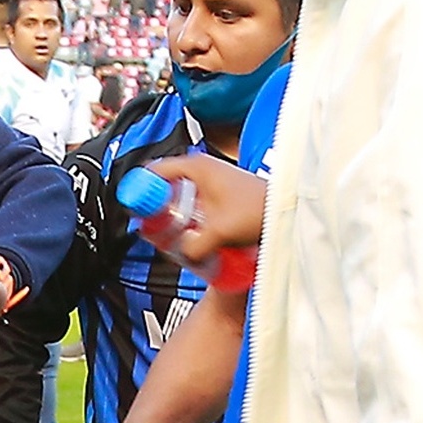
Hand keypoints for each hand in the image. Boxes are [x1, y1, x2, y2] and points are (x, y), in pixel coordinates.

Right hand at [145, 154, 266, 256]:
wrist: (285, 210)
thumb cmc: (258, 210)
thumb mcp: (219, 232)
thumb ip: (194, 247)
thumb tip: (182, 254)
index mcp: (196, 167)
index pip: (153, 171)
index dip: (140, 191)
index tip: (137, 213)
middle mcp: (200, 168)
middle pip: (162, 184)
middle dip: (154, 207)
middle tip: (152, 227)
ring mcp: (209, 178)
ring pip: (175, 194)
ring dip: (169, 213)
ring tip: (169, 233)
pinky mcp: (216, 191)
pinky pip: (188, 200)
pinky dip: (183, 214)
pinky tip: (186, 231)